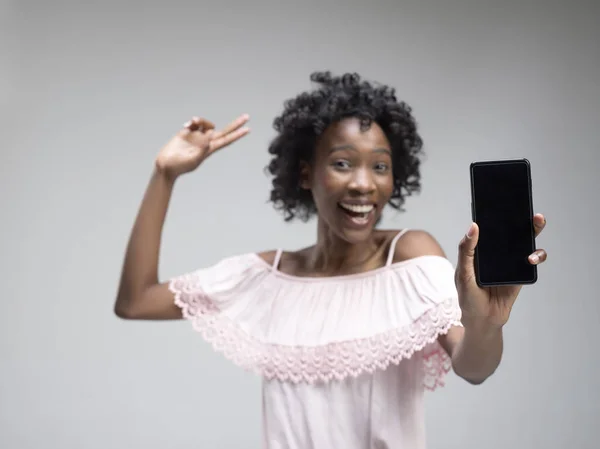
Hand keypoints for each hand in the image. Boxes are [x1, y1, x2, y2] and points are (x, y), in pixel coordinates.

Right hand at [155, 114, 249, 179]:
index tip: (248, 130)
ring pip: (207, 124)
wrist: (165, 165)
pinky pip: (195, 124)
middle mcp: (205, 142)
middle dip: (235, 124)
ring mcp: (196, 137)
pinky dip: (194, 121)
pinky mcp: (186, 133)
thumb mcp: (194, 160)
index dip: (237, 135)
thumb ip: (202, 148)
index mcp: (209, 150)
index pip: (226, 140)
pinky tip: (188, 124)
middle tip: (246, 117)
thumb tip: (209, 137)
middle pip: (223, 131)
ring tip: (194, 122)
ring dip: (203, 121)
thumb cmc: (179, 166)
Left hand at [454, 214, 547, 328]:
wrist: (483, 321)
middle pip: (509, 231)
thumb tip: (474, 226)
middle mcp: (495, 252)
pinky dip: (535, 255)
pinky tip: (530, 257)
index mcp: (479, 249)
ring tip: (536, 223)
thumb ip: (467, 251)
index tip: (501, 198)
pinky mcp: (521, 272)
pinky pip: (532, 259)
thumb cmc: (468, 296)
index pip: (488, 227)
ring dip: (533, 230)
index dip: (495, 213)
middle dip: (520, 218)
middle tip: (527, 207)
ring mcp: (509, 261)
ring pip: (524, 241)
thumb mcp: (463, 273)